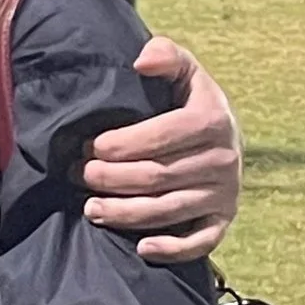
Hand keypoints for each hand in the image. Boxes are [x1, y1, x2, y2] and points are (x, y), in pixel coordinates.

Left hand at [83, 41, 241, 262]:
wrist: (225, 137)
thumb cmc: (190, 103)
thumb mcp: (185, 72)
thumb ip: (166, 55)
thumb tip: (141, 60)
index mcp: (213, 119)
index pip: (160, 136)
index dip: (120, 144)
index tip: (88, 146)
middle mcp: (223, 158)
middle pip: (157, 176)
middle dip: (111, 179)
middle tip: (79, 176)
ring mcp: (225, 193)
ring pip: (168, 210)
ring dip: (125, 213)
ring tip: (90, 209)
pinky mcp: (223, 220)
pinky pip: (200, 242)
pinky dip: (171, 249)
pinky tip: (141, 248)